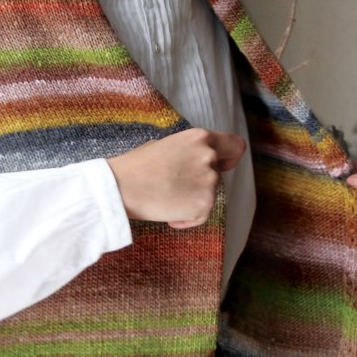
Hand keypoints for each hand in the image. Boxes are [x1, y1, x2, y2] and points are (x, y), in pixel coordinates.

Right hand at [108, 128, 245, 228]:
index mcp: (200, 138)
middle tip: (177, 187)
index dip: (230, 158)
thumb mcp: (164, 145)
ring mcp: (209, 181)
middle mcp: (209, 156)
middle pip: (219, 174)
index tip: (222, 166)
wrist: (121, 187)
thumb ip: (187, 150)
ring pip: (210, 195)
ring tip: (166, 199)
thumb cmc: (136, 166)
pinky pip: (202, 215)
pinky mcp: (204, 204)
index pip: (235, 146)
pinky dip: (188, 218)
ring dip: (192, 200)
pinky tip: (168, 215)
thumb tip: (192, 160)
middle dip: (201, 182)